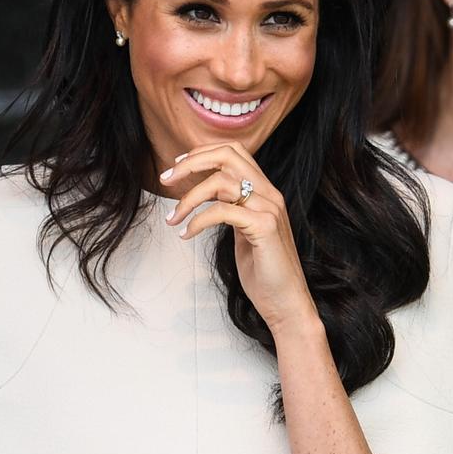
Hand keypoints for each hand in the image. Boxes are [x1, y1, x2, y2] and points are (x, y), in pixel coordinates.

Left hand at [161, 141, 319, 336]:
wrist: (286, 301)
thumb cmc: (264, 271)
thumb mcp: (245, 232)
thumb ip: (233, 209)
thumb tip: (208, 197)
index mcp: (266, 192)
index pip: (234, 152)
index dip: (203, 152)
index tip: (178, 166)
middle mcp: (270, 194)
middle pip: (227, 156)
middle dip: (191, 163)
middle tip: (165, 179)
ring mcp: (269, 209)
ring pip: (221, 182)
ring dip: (188, 198)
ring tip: (172, 217)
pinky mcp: (264, 227)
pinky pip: (221, 211)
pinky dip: (197, 221)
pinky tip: (186, 235)